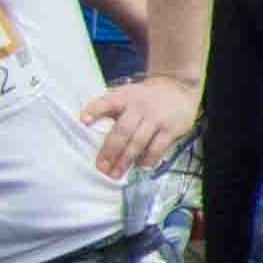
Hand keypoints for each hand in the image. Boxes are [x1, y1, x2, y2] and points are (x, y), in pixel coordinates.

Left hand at [83, 74, 199, 181]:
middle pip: (122, 130)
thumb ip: (111, 110)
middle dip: (110, 151)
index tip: (83, 121)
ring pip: (138, 142)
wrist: (179, 88)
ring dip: (125, 160)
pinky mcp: (171, 129)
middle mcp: (140, 107)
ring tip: (116, 174)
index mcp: (125, 97)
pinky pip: (157, 147)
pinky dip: (148, 159)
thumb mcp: (127, 95)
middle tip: (101, 167)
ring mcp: (157, 118)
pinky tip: (140, 165)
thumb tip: (90, 130)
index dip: (95, 110)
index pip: (108, 102)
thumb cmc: (145, 97)